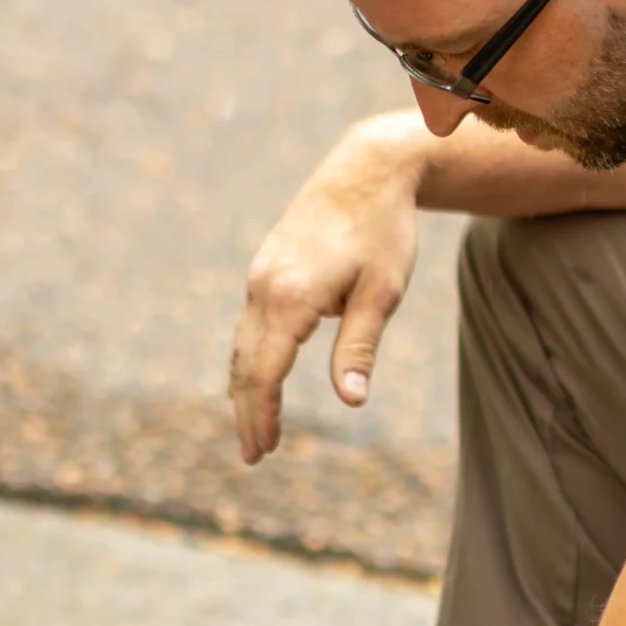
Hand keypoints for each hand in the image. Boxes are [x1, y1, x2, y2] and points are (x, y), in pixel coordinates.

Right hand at [228, 115, 422, 462]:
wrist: (366, 169)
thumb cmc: (383, 231)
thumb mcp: (381, 293)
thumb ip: (360, 348)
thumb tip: (351, 401)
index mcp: (291, 298)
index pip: (266, 372)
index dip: (262, 415)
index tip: (263, 450)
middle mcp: (264, 287)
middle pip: (246, 365)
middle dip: (247, 412)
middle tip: (253, 456)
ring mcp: (260, 276)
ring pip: (242, 346)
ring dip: (243, 389)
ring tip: (249, 427)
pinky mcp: (265, 269)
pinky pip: (247, 325)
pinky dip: (246, 359)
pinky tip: (251, 378)